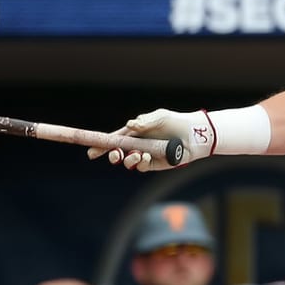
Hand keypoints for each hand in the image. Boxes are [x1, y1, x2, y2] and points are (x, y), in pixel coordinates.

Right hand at [87, 108, 214, 171]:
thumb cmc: (175, 122)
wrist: (193, 134)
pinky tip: (146, 156)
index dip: (101, 145)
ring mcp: (145, 155)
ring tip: (137, 154)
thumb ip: (145, 121)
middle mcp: (137, 144)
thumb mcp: (159, 117)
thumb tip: (131, 125)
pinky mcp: (155, 164)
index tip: (91, 151)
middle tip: (114, 155)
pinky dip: (140, 162)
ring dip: (128, 160)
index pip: (114, 139)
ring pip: (129, 162)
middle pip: (117, 153)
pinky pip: (142, 166)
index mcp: (134, 132)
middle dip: (112, 155)